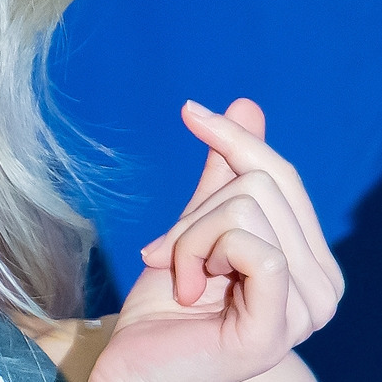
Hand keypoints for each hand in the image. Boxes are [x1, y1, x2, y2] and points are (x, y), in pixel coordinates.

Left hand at [90, 98, 343, 381]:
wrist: (137, 358)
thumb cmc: (167, 300)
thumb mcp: (195, 223)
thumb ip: (223, 174)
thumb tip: (247, 105)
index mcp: (310, 257)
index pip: (281, 174)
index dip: (232, 138)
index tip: (189, 110)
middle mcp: (323, 284)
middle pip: (259, 185)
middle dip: (197, 212)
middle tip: (173, 254)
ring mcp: (307, 309)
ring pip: (247, 210)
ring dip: (190, 238)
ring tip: (183, 278)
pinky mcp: (278, 328)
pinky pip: (255, 249)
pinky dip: (201, 253)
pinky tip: (190, 288)